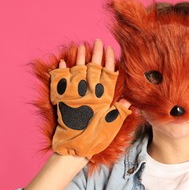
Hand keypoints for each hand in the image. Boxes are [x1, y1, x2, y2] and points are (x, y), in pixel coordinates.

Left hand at [49, 39, 131, 158]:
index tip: (110, 49)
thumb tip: (128, 99)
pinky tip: (62, 61)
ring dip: (79, 58)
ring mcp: (74, 94)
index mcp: (102, 97)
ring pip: (77, 71)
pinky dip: (60, 71)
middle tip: (97, 41)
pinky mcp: (61, 100)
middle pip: (93, 68)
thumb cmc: (96, 137)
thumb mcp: (113, 125)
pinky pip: (59, 82)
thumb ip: (120, 111)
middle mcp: (88, 93)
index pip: (107, 74)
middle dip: (96, 53)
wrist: (74, 148)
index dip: (109, 61)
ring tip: (81, 46)